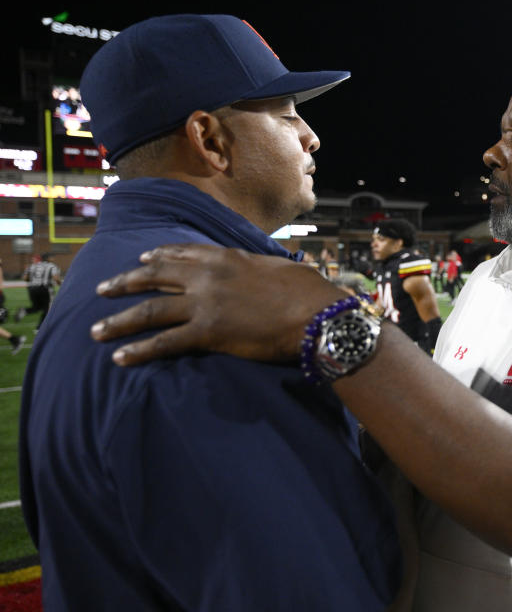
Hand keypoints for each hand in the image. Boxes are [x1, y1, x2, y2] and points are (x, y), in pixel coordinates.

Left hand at [91, 244, 347, 365]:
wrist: (316, 313)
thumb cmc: (308, 292)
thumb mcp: (278, 268)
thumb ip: (257, 267)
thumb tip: (261, 272)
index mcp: (226, 257)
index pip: (182, 253)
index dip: (158, 256)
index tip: (142, 258)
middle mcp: (207, 276)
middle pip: (155, 277)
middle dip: (124, 282)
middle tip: (102, 288)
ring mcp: (205, 303)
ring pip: (150, 311)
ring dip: (119, 321)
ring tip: (96, 331)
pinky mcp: (208, 332)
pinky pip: (164, 342)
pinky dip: (139, 351)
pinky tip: (120, 357)